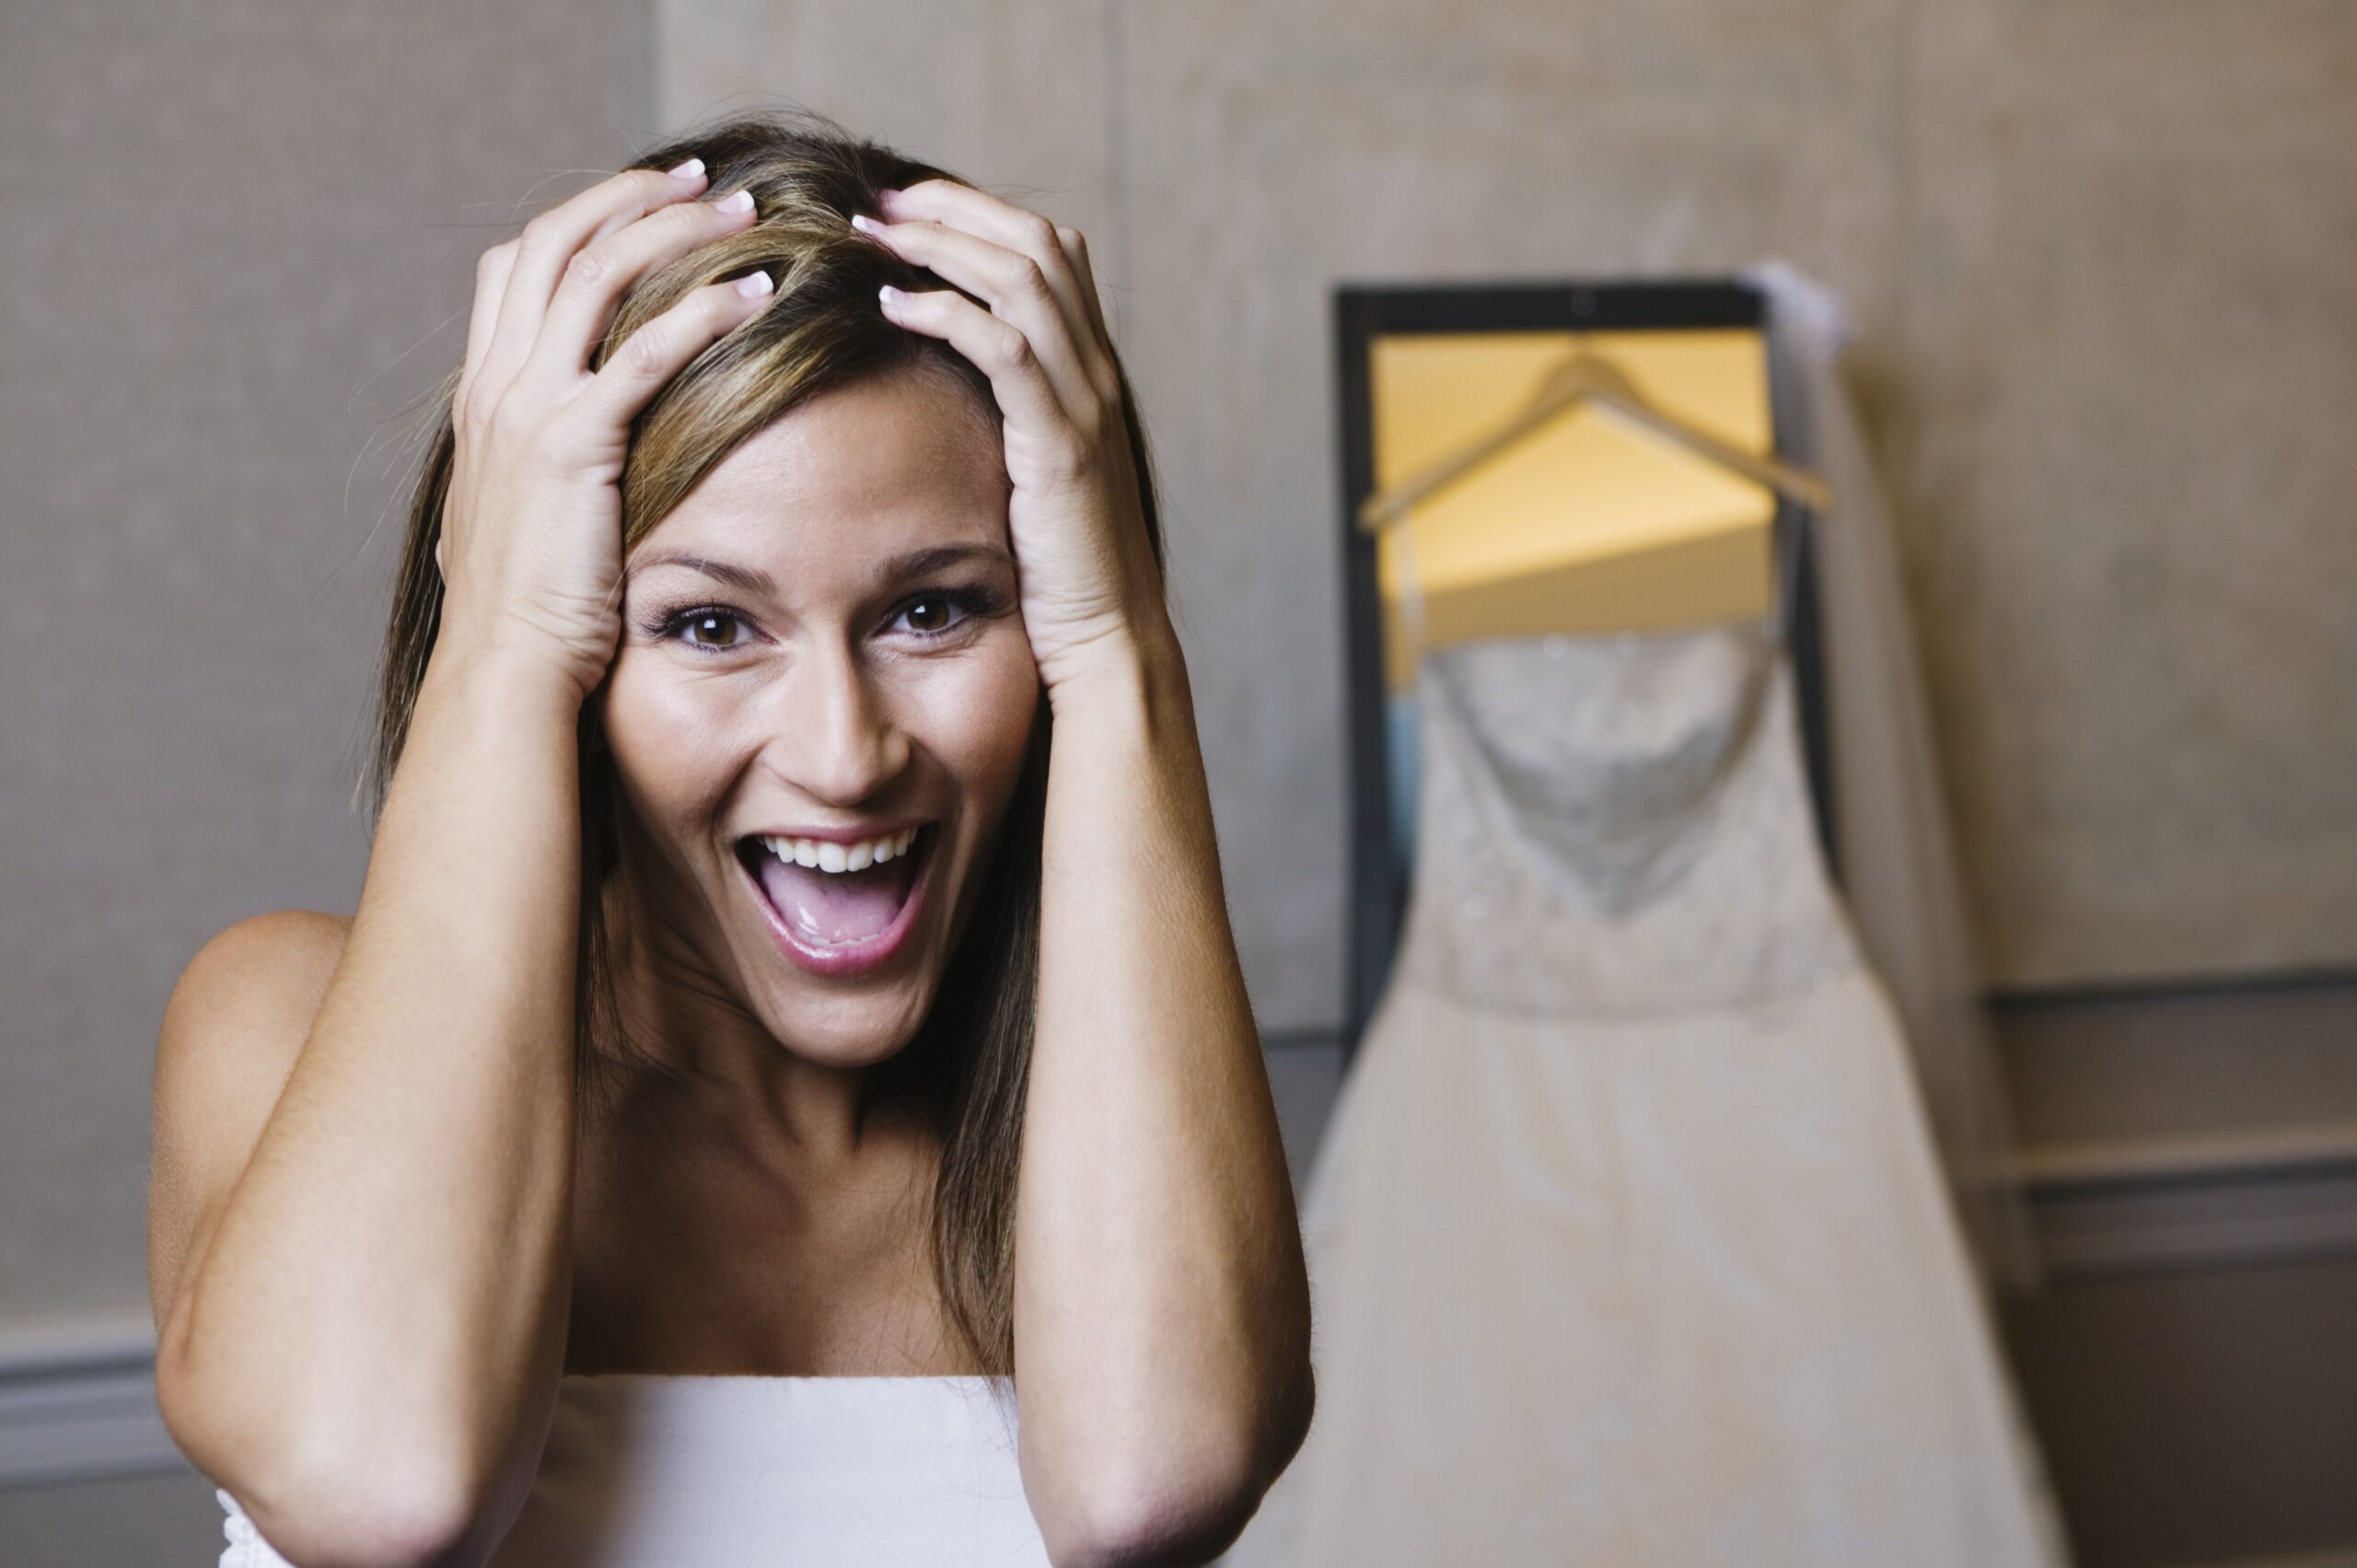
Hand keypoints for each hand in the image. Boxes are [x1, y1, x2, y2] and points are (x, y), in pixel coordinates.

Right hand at [433, 160, 773, 701]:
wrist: (504, 673)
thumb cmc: (530, 618)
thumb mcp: (525, 522)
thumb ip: (547, 472)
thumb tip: (584, 467)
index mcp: (484, 396)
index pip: (519, 265)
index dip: (586, 220)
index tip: (653, 202)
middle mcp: (497, 386)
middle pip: (558, 241)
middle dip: (636, 198)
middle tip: (711, 179)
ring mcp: (527, 410)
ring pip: (598, 272)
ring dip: (677, 230)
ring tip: (748, 212)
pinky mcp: (572, 446)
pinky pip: (644, 351)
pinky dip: (704, 309)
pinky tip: (760, 294)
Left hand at [851, 183, 1169, 699]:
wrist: (1106, 640)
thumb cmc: (1056, 571)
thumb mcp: (1029, 476)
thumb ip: (1003, 421)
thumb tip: (935, 387)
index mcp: (1090, 375)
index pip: (1051, 254)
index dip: (979, 214)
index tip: (904, 208)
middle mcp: (1096, 375)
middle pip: (1040, 243)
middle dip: (955, 208)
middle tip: (879, 200)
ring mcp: (1085, 407)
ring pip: (1026, 279)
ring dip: (943, 243)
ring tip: (873, 234)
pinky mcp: (1061, 446)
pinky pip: (1008, 349)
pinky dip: (948, 312)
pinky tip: (892, 303)